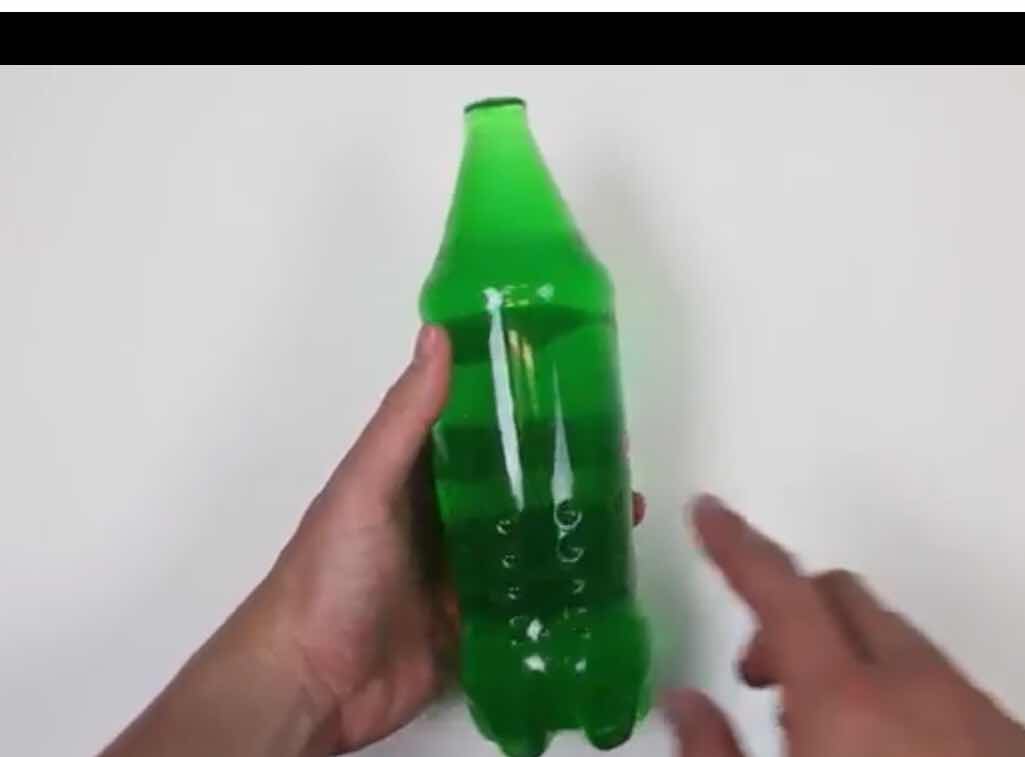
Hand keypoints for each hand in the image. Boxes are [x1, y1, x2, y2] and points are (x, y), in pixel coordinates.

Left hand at [102, 324, 644, 756]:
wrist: (312, 682)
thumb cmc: (330, 572)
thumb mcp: (367, 484)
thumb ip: (405, 418)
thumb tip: (438, 333)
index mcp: (411, 474)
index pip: (472, 424)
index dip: (517, 402)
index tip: (574, 381)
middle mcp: (439, 515)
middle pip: (509, 479)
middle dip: (559, 463)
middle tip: (619, 449)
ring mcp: (458, 569)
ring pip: (525, 534)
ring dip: (569, 519)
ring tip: (628, 505)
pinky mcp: (474, 619)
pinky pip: (526, 592)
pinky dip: (562, 580)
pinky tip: (606, 569)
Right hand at [664, 496, 1024, 756]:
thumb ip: (711, 754)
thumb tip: (681, 699)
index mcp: (844, 701)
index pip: (780, 589)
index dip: (736, 545)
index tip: (707, 513)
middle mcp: (919, 687)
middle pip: (844, 595)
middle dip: (791, 610)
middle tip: (758, 680)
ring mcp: (977, 714)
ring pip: (900, 640)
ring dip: (849, 655)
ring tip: (823, 737)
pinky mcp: (1017, 745)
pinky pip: (946, 683)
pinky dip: (903, 690)